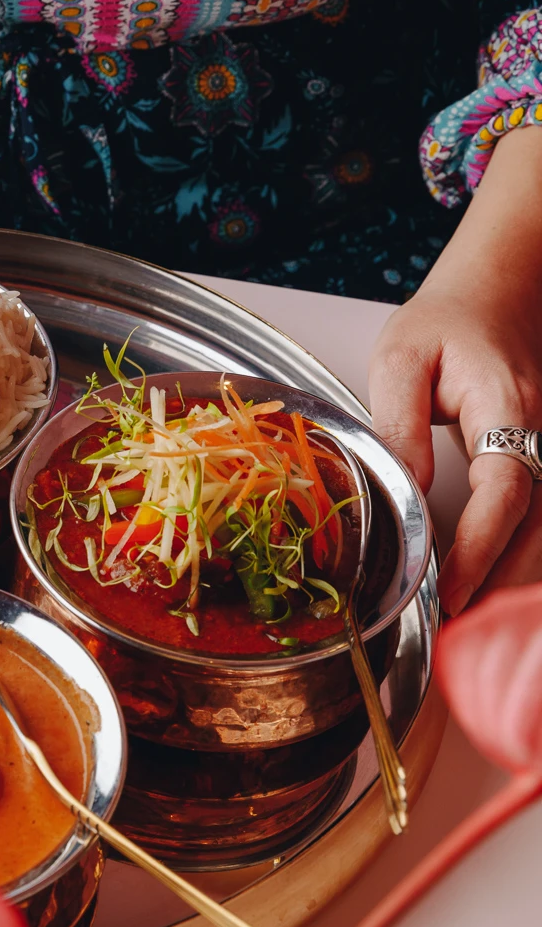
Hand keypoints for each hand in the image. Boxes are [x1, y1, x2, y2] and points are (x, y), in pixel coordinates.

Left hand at [369, 127, 541, 614]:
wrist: (499, 290)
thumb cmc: (447, 320)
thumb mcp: (403, 358)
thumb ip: (400, 424)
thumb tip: (401, 490)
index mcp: (508, 408)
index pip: (506, 491)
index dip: (481, 547)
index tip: (449, 590)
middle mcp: (540, 436)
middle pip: (533, 526)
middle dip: (497, 584)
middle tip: (450, 637)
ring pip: (540, 530)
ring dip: (505, 580)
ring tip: (460, 629)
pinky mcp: (537, 463)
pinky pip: (529, 518)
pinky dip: (507, 557)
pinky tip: (475, 590)